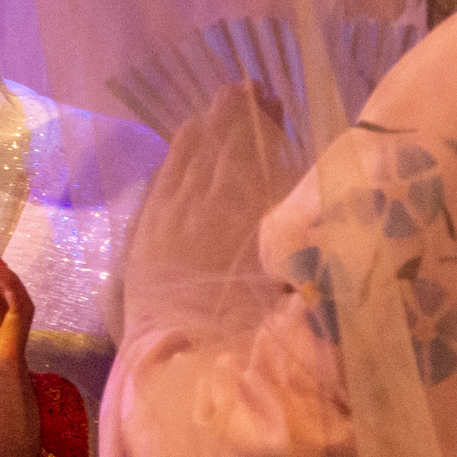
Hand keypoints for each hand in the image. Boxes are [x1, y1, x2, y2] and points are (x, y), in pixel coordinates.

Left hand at [126, 82, 291, 315]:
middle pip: (217, 147)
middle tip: (250, 92)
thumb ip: (296, 226)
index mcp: (236, 207)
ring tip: (219, 108)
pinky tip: (182, 143)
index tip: (269, 99)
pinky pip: (162, 180)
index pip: (247, 149)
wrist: (185, 364)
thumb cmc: (248, 325)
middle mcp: (200, 203)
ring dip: (205, 130)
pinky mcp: (145, 235)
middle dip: (233, 117)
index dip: (258, 123)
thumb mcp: (286, 272)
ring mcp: (168, 216)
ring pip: (187, 158)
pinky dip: (176, 156)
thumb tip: (311, 191)